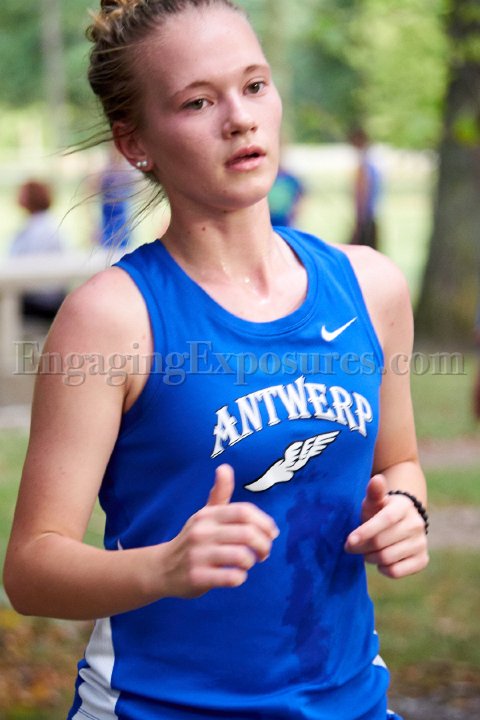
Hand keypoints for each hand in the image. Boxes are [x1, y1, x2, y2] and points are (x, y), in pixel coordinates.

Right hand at [163, 464, 278, 597]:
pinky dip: (240, 578)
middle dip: (264, 545)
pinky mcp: (197, 577)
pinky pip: (231, 578)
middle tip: (264, 553)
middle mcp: (202, 532)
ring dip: (251, 562)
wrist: (162, 568)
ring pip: (241, 556)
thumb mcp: (204, 514)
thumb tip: (225, 467)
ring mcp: (198, 555)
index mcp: (208, 515)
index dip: (264, 522)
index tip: (271, 533)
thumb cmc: (192, 539)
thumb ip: (219, 493)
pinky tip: (236, 576)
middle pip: (247, 534)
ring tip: (248, 563)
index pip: (244, 512)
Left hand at [344, 474, 428, 577]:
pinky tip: (380, 562)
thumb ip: (374, 492)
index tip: (349, 541)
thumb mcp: (374, 501)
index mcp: (403, 506)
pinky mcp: (422, 559)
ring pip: (387, 558)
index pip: (385, 520)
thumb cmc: (379, 511)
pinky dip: (383, 569)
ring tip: (365, 552)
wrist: (399, 523)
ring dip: (370, 558)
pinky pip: (397, 571)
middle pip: (381, 542)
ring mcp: (421, 542)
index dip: (366, 531)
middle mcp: (416, 524)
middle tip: (352, 547)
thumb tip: (377, 479)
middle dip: (361, 547)